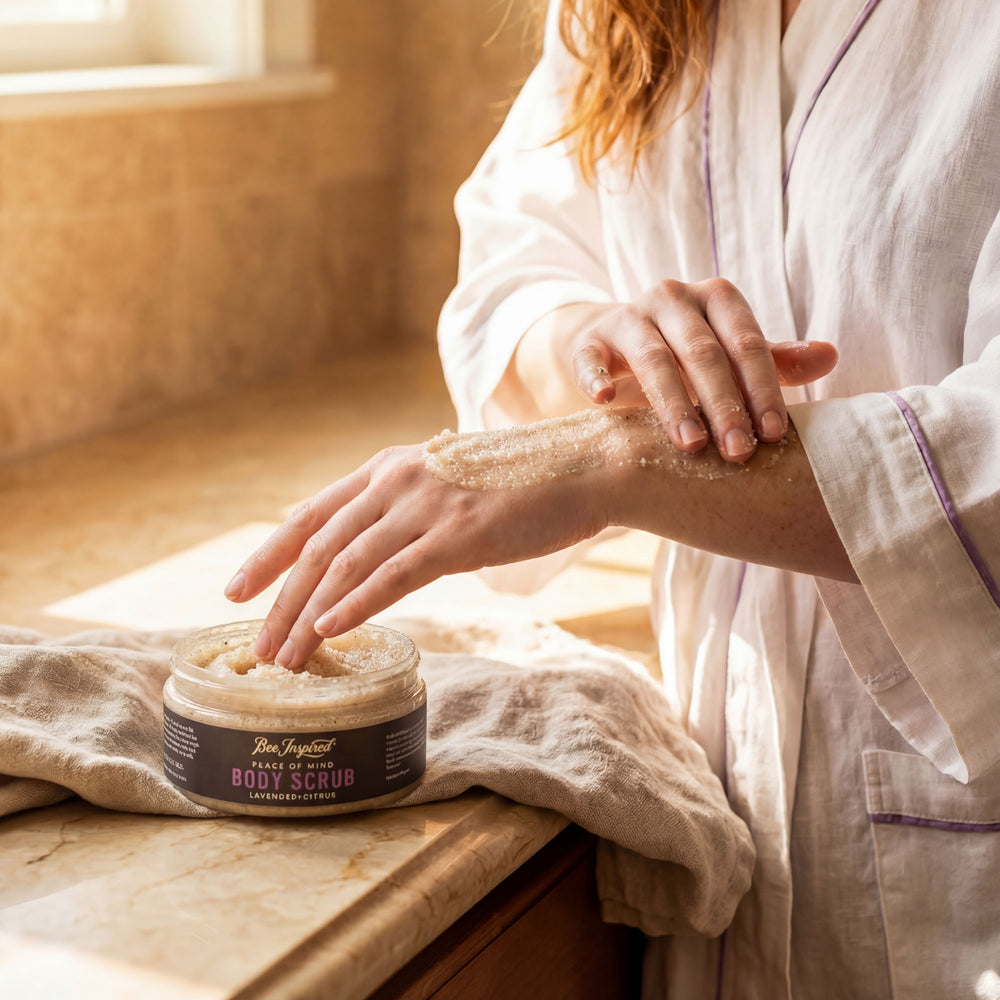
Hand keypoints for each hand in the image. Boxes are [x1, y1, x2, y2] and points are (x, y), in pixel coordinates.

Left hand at [224, 444, 608, 668]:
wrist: (581, 469)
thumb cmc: (517, 483)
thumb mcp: (446, 485)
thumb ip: (407, 512)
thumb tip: (380, 559)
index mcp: (387, 468)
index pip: (311, 514)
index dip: (268, 554)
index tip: (236, 591)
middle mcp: (396, 481)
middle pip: (318, 547)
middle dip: (280, 602)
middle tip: (255, 648)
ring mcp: (425, 506)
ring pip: (346, 567)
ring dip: (308, 617)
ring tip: (284, 658)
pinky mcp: (457, 534)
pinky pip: (393, 574)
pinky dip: (356, 605)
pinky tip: (331, 632)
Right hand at [561, 278, 836, 460]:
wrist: (610, 345)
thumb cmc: (683, 355)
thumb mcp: (729, 354)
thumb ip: (774, 359)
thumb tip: (830, 356)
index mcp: (716, 297)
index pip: (745, 341)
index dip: (762, 388)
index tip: (775, 435)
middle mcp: (672, 297)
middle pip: (703, 351)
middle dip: (724, 404)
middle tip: (739, 451)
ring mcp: (627, 315)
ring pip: (653, 357)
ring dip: (673, 401)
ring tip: (691, 444)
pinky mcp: (589, 339)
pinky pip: (591, 357)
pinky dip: (597, 376)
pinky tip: (606, 400)